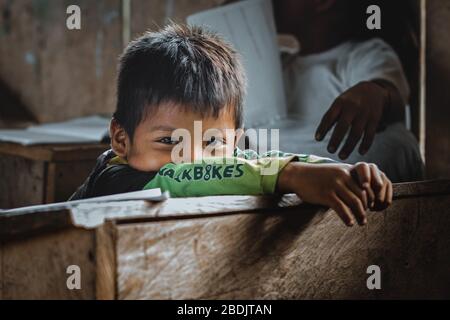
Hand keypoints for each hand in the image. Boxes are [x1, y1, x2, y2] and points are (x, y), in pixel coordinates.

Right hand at [278, 162, 392, 226]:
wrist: (298, 175)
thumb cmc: (317, 176)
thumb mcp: (335, 172)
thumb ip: (348, 179)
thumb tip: (362, 193)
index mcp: (347, 170)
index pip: (367, 186)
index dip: (372, 198)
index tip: (371, 207)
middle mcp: (343, 176)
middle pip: (363, 195)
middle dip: (367, 208)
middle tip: (365, 217)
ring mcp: (334, 185)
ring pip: (354, 202)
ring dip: (360, 215)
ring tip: (361, 222)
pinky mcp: (326, 194)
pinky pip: (341, 208)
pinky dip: (348, 218)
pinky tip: (349, 223)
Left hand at [315, 81, 386, 159]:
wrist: (373, 89)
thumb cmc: (350, 100)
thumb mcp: (339, 103)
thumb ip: (330, 117)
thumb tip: (318, 137)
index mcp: (340, 103)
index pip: (329, 116)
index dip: (323, 128)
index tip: (317, 139)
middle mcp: (352, 107)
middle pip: (343, 126)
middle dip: (336, 139)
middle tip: (330, 151)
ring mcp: (364, 113)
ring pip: (356, 133)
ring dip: (349, 146)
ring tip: (341, 156)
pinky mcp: (374, 119)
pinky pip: (370, 134)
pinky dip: (366, 144)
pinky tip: (360, 152)